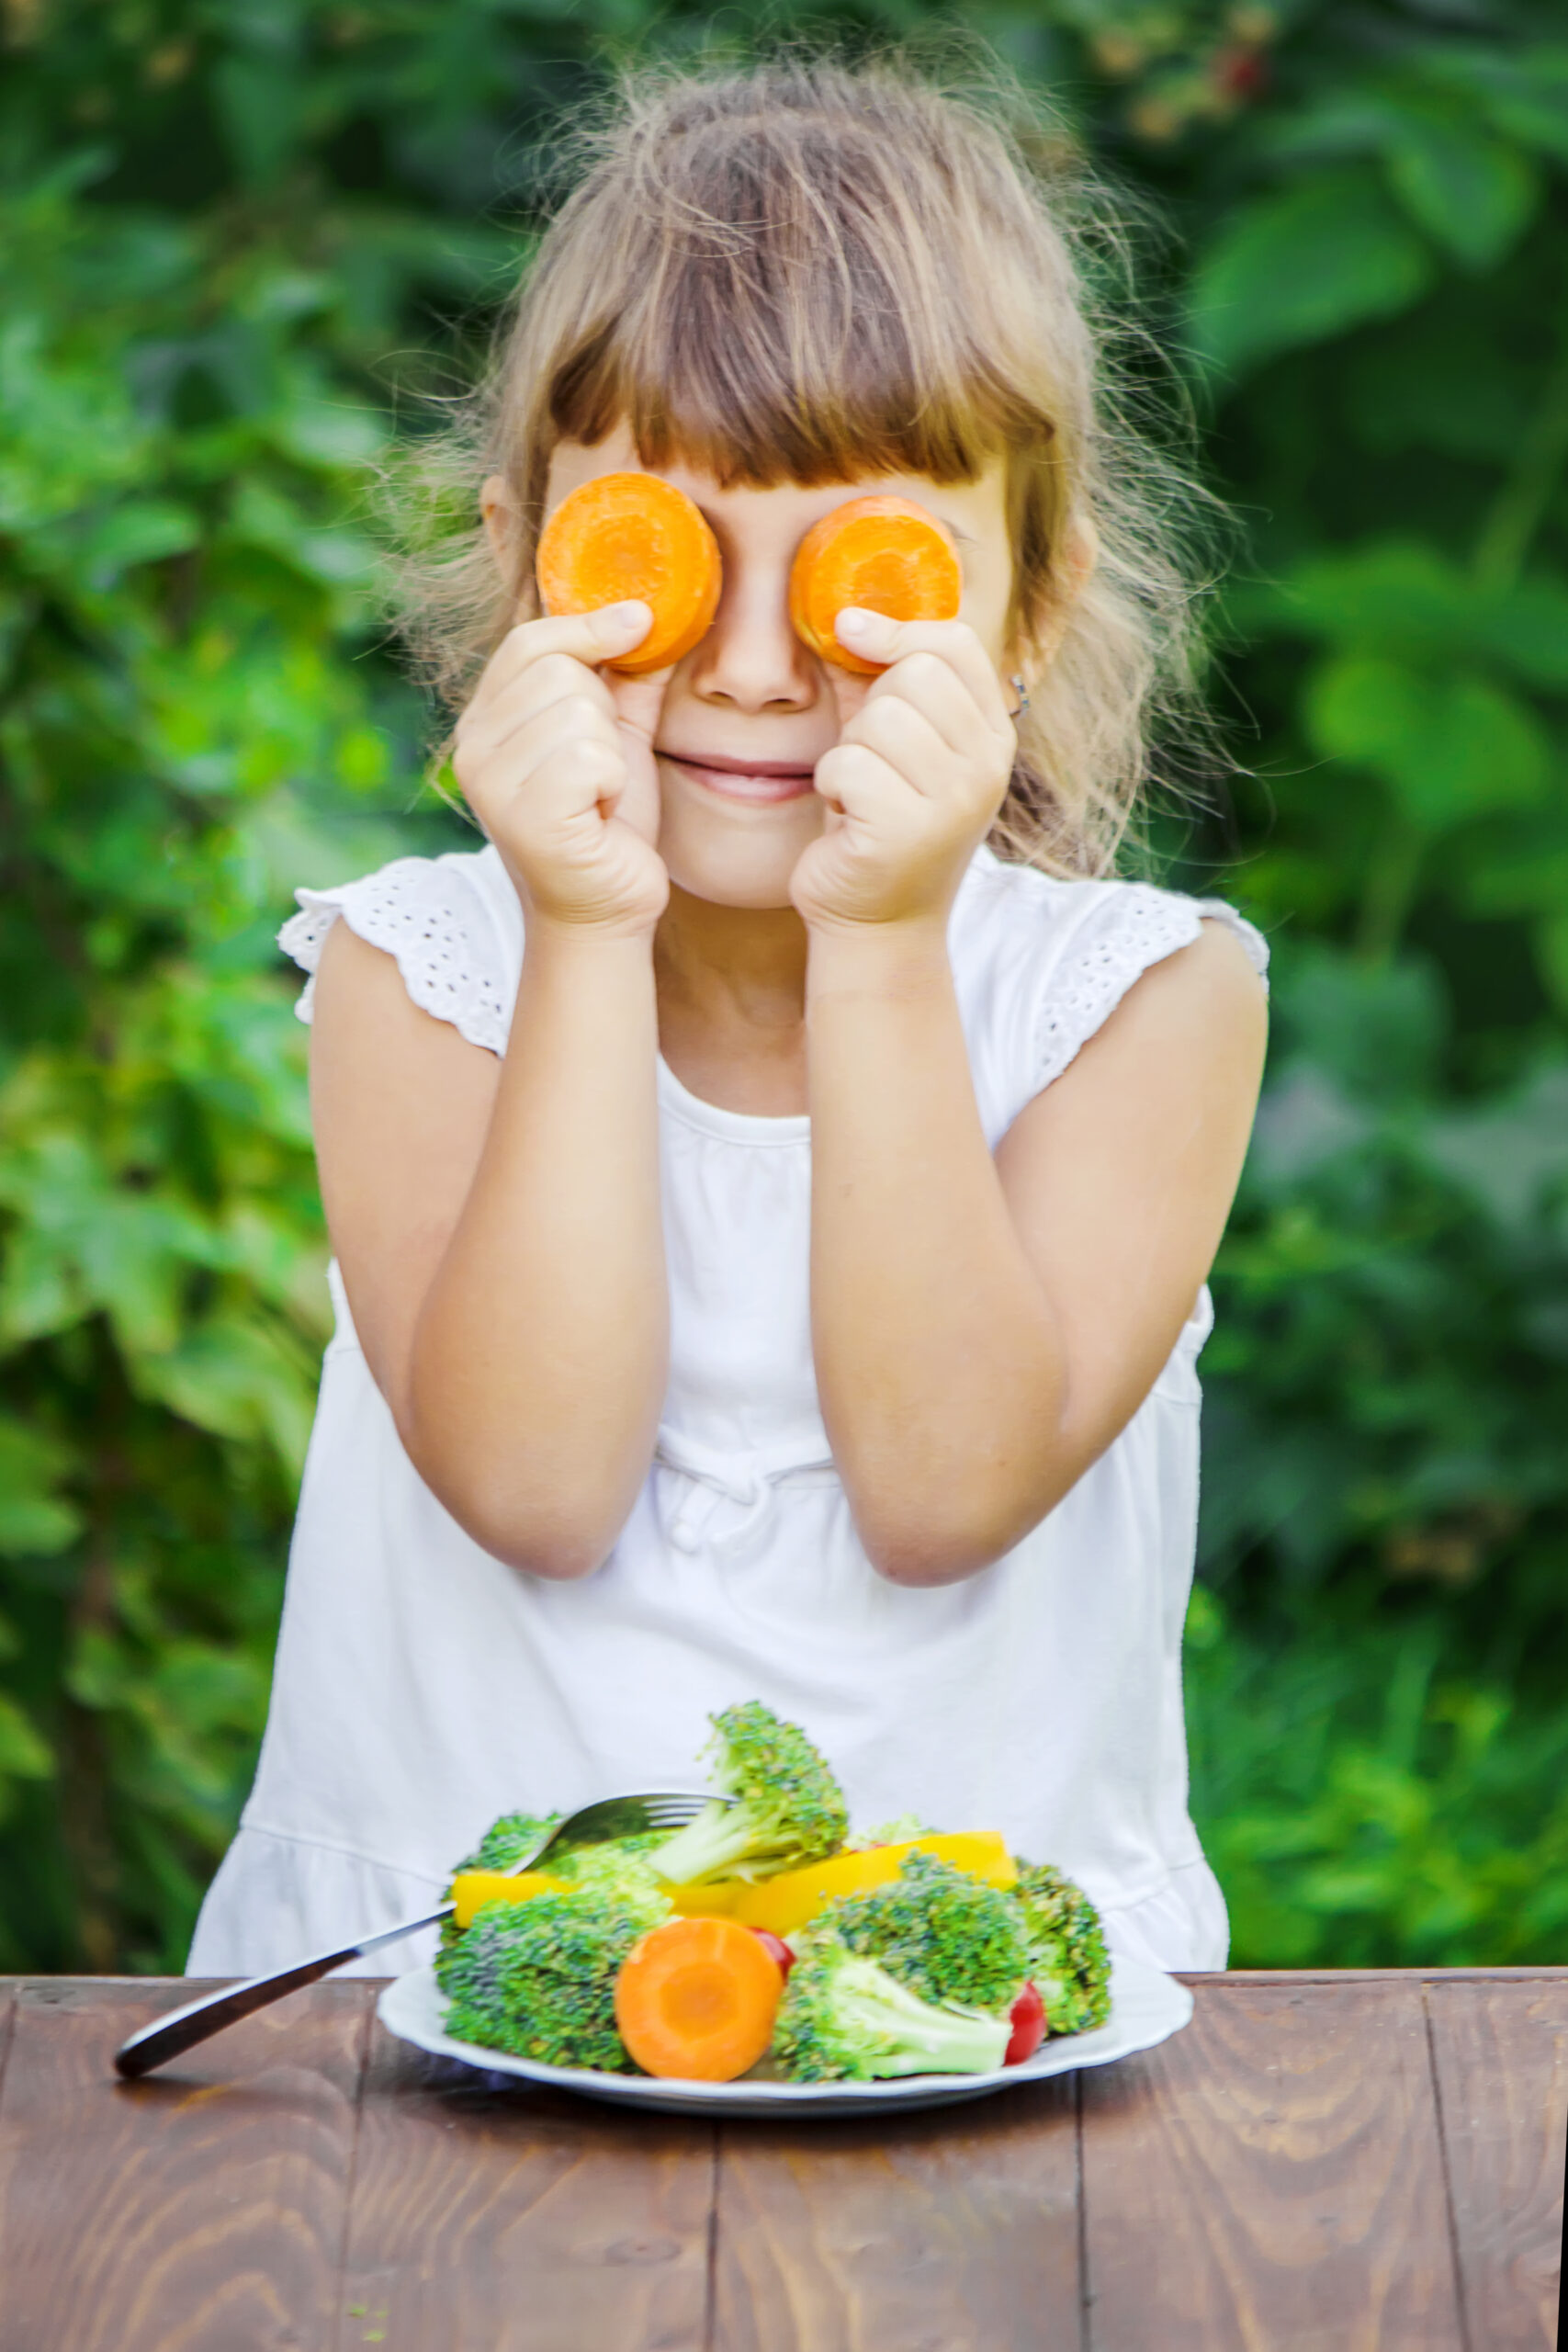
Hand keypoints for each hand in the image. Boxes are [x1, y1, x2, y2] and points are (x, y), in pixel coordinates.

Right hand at [452, 602, 670, 934]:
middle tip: (602, 769)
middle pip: (560, 670)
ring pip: (580, 713)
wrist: (606, 912)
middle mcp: (473, 747)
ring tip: (599, 796)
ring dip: (612, 756)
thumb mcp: (619, 739)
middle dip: (604, 713)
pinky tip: (600, 815)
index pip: (530, 640)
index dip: (589, 626)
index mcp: (486, 720)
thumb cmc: (608, 827)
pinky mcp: (524, 816)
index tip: (639, 623)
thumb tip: (655, 614)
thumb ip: (627, 680)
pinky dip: (613, 784)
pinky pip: (589, 758)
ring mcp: (492, 783)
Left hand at [790, 610, 1015, 934]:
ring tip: (860, 794)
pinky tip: (847, 818)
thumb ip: (880, 685)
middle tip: (871, 763)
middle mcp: (986, 767)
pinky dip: (832, 786)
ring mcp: (954, 801)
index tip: (852, 632)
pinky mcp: (908, 830)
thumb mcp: (894, 750)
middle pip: (914, 674)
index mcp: (991, 738)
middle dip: (870, 710)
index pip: (956, 645)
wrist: (878, 925)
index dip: (898, 631)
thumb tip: (846, 614)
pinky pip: (848, 763)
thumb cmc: (879, 828)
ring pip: (879, 718)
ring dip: (849, 752)